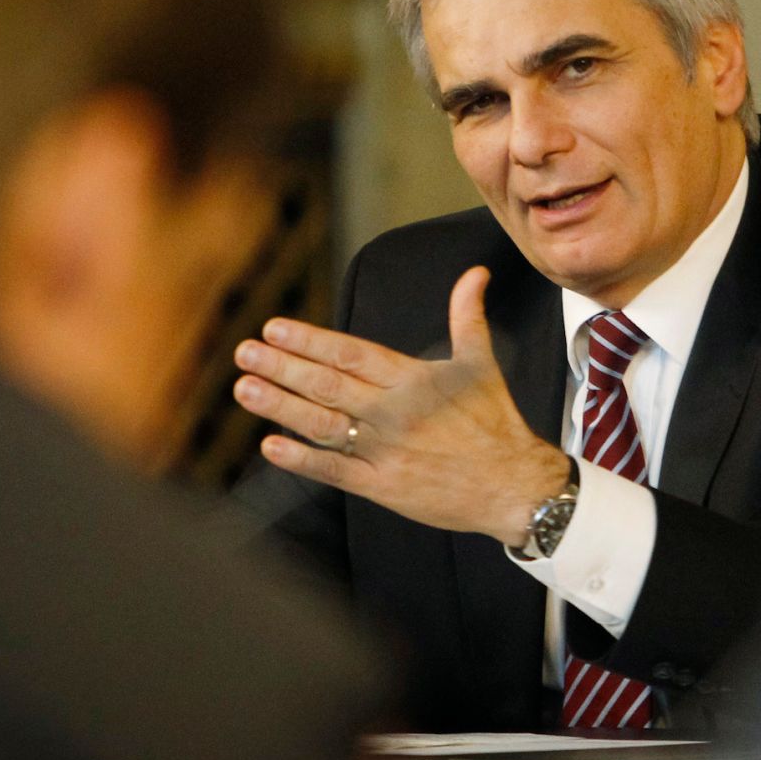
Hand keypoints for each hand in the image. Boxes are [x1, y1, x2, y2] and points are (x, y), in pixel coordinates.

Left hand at [231, 266, 568, 545]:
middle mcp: (395, 412)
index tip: (275, 328)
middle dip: (283, 367)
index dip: (311, 341)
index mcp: (414, 379)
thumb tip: (475, 273)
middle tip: (245, 351)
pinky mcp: (384, 486)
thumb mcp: (482, 364)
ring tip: (245, 388)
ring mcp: (387, 450)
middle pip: (329, 385)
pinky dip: (302, 459)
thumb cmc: (496, 424)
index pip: (352, 354)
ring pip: (324, 425)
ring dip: (281, 406)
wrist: (515, 486)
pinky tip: (271, 445)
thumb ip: (468, 317)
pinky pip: (336, 470)